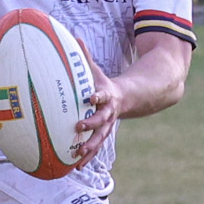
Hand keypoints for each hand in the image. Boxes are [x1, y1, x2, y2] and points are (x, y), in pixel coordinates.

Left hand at [73, 37, 120, 167]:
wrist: (127, 98)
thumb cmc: (104, 83)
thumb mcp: (97, 70)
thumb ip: (86, 57)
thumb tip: (75, 36)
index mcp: (106, 95)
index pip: (102, 95)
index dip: (98, 96)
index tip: (91, 97)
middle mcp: (108, 112)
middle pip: (101, 120)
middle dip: (91, 124)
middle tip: (78, 127)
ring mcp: (107, 125)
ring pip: (99, 138)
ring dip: (89, 147)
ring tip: (78, 156)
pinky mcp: (103, 134)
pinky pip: (95, 147)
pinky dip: (87, 156)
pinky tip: (76, 167)